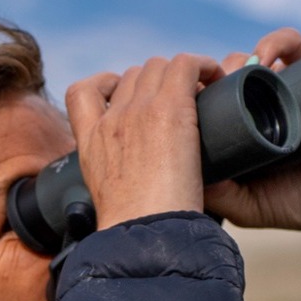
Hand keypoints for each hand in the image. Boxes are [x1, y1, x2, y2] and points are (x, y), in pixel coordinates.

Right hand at [66, 54, 223, 229]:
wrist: (143, 235)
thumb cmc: (135, 233)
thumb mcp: (112, 204)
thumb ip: (120, 185)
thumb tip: (139, 191)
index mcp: (91, 143)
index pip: (82, 93)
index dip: (106, 85)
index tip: (128, 99)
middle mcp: (111, 120)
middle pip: (132, 75)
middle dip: (157, 83)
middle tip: (184, 104)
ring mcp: (137, 110)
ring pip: (159, 66)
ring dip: (183, 75)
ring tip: (205, 94)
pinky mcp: (169, 108)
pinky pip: (187, 65)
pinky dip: (205, 66)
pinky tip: (218, 80)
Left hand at [203, 27, 300, 232]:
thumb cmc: (295, 203)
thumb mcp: (245, 205)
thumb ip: (218, 194)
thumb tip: (186, 172)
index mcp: (238, 130)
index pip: (207, 101)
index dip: (193, 97)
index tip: (180, 107)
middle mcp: (258, 105)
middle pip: (223, 75)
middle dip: (211, 79)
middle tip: (207, 94)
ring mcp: (284, 89)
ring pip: (251, 58)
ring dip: (236, 62)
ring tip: (232, 79)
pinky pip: (293, 45)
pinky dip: (276, 42)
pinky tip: (262, 57)